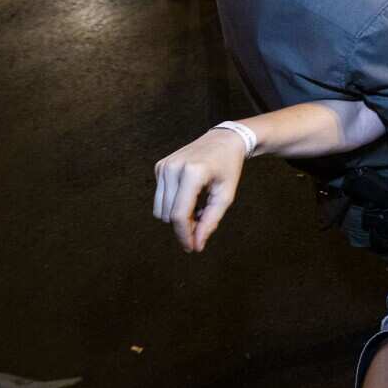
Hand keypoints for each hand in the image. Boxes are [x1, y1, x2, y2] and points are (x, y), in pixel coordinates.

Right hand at [152, 128, 246, 252]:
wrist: (223, 139)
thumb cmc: (228, 167)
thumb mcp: (226, 195)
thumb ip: (210, 221)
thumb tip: (196, 245)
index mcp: (193, 172)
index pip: (180, 214)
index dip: (184, 235)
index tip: (192, 248)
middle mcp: (173, 167)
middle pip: (169, 214)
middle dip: (184, 227)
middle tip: (203, 224)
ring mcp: (164, 166)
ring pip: (160, 209)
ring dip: (178, 217)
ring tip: (199, 209)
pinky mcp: (159, 166)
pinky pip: (161, 198)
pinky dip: (173, 205)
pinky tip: (191, 197)